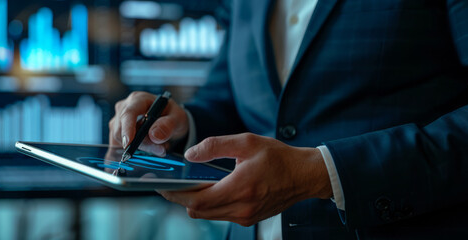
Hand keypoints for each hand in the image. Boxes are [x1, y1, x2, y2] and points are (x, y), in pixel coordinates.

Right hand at [109, 91, 188, 154]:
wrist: (169, 121)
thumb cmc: (171, 115)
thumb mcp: (177, 118)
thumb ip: (168, 125)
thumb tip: (154, 135)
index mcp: (139, 99)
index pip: (128, 113)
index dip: (127, 128)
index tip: (129, 143)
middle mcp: (124, 107)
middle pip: (123, 129)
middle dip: (140, 143)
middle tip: (160, 149)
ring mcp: (118, 120)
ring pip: (120, 139)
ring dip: (139, 148)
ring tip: (158, 147)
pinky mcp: (117, 131)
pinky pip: (119, 145)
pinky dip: (133, 150)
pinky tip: (147, 148)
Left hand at [158, 133, 332, 225]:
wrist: (305, 175)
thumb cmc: (278, 157)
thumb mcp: (247, 142)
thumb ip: (216, 146)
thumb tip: (191, 155)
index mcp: (241, 188)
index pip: (197, 200)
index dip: (175, 194)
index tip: (162, 185)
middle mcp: (242, 208)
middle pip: (198, 211)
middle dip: (180, 198)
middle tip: (169, 184)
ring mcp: (245, 217)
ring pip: (207, 215)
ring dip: (194, 202)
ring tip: (186, 185)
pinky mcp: (248, 219)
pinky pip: (220, 215)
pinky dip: (209, 204)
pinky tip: (207, 189)